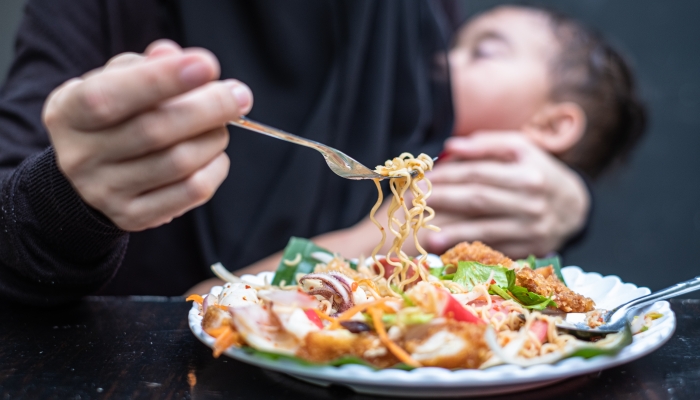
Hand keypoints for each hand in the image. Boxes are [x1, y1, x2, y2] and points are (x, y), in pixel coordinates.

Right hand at [43, 40, 252, 230]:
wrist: (90, 174)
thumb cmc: (113, 116)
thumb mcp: (113, 81)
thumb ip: (145, 66)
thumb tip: (175, 57)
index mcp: (68, 113)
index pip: (111, 96)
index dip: (161, 79)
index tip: (206, 65)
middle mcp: (81, 156)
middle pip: (155, 131)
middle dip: (208, 108)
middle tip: (239, 95)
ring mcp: (106, 192)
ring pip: (179, 162)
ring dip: (214, 137)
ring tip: (222, 125)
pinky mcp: (134, 216)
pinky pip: (191, 192)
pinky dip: (215, 168)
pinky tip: (215, 154)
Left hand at [424, 132, 589, 257]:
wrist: (574, 207)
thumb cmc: (538, 171)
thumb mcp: (520, 149)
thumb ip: (486, 144)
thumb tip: (450, 146)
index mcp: (527, 174)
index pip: (479, 174)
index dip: (448, 176)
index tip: (422, 179)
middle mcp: (531, 202)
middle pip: (477, 200)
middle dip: (442, 200)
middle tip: (412, 202)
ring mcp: (531, 229)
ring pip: (484, 229)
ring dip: (452, 233)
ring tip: (424, 235)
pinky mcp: (529, 249)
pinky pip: (494, 249)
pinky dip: (470, 250)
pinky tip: (449, 251)